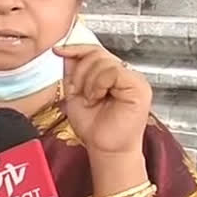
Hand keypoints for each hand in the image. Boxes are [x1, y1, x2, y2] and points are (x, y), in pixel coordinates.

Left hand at [53, 45, 151, 159]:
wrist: (103, 148)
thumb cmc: (93, 126)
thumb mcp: (75, 92)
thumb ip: (73, 70)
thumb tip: (64, 49)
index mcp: (112, 73)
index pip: (94, 50)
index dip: (76, 48)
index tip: (58, 51)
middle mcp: (125, 73)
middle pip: (96, 53)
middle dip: (80, 72)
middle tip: (78, 92)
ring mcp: (134, 79)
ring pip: (103, 61)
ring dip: (88, 81)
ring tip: (90, 99)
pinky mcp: (138, 86)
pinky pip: (113, 71)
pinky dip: (98, 84)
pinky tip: (97, 98)